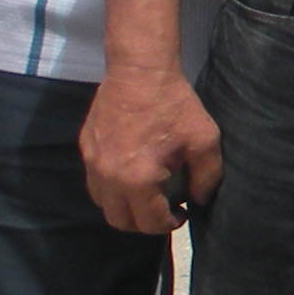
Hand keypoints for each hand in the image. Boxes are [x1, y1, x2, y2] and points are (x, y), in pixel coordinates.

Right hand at [80, 64, 218, 234]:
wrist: (139, 70)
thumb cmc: (174, 104)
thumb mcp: (204, 140)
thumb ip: (207, 177)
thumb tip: (199, 200)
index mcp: (137, 179)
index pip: (149, 222)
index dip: (170, 224)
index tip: (182, 213)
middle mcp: (108, 177)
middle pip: (119, 221)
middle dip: (144, 223)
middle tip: (164, 209)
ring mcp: (92, 163)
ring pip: (103, 204)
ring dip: (125, 208)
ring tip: (147, 194)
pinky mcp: (85, 148)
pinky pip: (95, 182)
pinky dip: (111, 189)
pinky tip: (131, 174)